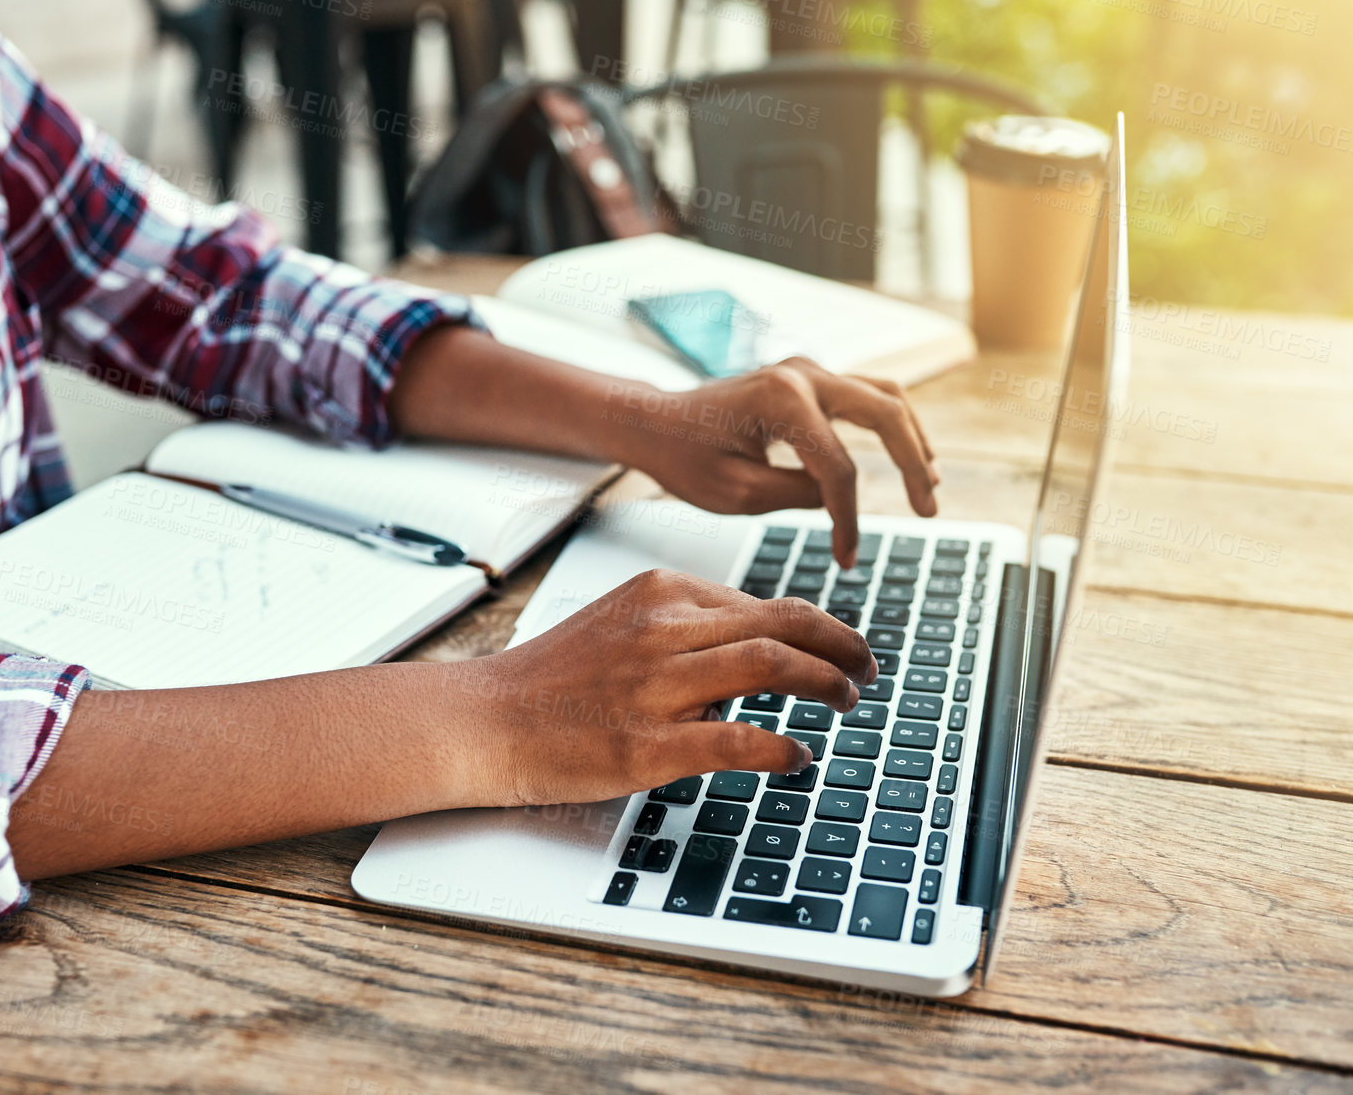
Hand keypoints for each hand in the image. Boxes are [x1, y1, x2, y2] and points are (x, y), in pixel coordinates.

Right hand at [463, 569, 876, 807]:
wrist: (485, 720)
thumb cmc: (553, 679)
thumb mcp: (620, 622)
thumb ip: (685, 626)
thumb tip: (758, 648)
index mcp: (661, 594)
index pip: (763, 603)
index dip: (819, 627)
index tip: (843, 646)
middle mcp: (663, 630)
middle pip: (782, 625)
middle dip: (841, 646)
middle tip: (867, 671)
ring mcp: (656, 687)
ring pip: (769, 666)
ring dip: (825, 684)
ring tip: (846, 702)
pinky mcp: (645, 745)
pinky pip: (735, 739)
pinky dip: (780, 748)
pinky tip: (797, 759)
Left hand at [606, 357, 940, 567]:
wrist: (654, 423)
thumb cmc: (683, 456)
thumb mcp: (735, 492)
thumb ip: (796, 494)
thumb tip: (840, 500)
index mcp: (780, 399)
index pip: (838, 468)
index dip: (848, 519)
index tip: (846, 559)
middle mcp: (801, 373)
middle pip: (884, 413)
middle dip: (912, 464)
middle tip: (929, 510)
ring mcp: (807, 370)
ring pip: (885, 396)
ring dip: (913, 438)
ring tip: (930, 483)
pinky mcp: (808, 379)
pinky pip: (868, 395)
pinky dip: (894, 425)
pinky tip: (911, 455)